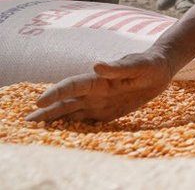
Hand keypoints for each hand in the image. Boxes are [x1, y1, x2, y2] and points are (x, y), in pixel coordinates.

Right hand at [26, 50, 174, 122]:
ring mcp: (100, 102)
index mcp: (98, 79)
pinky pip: (89, 122)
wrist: (161, 70)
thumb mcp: (138, 65)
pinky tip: (66, 137)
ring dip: (57, 121)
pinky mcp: (108, 112)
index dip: (56, 93)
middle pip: (66, 102)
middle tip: (27, 122)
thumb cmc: (149, 64)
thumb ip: (118, 67)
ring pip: (73, 112)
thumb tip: (96, 66)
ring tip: (39, 130)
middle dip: (47, 112)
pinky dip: (76, 129)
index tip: (39, 102)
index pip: (72, 86)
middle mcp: (94, 91)